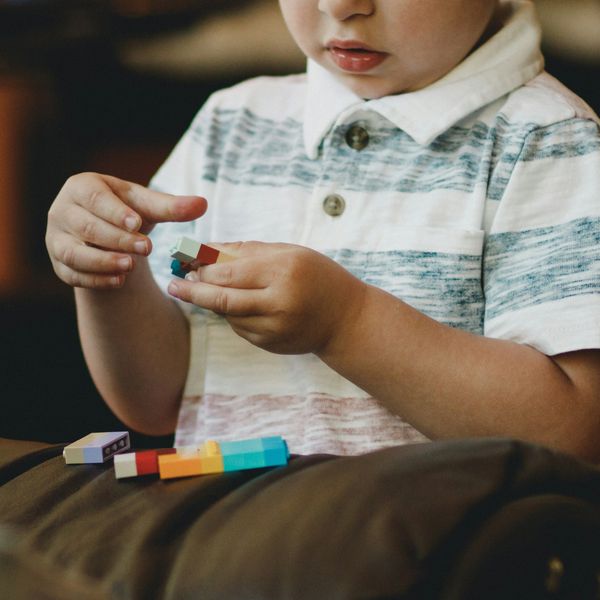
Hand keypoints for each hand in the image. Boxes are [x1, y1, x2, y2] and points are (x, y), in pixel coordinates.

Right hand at [46, 172, 206, 288]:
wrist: (106, 234)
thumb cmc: (127, 212)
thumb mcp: (147, 206)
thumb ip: (172, 206)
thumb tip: (203, 204)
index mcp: (82, 187)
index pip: (95, 199)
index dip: (115, 211)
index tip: (137, 223)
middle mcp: (62, 211)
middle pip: (86, 226)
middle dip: (117, 239)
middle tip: (145, 248)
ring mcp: (56, 239)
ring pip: (74, 252)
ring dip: (102, 261)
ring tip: (129, 267)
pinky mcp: (59, 264)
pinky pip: (72, 274)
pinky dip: (96, 280)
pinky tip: (119, 281)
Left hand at [167, 242, 366, 354]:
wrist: (346, 320)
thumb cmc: (318, 277)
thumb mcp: (289, 253)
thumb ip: (247, 250)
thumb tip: (207, 250)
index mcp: (284, 271)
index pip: (229, 271)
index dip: (202, 267)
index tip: (184, 261)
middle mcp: (279, 302)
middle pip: (221, 299)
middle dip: (193, 290)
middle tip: (175, 283)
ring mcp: (274, 328)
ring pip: (227, 315)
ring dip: (212, 302)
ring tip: (203, 288)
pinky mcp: (270, 344)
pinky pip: (239, 327)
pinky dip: (231, 314)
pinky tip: (237, 304)